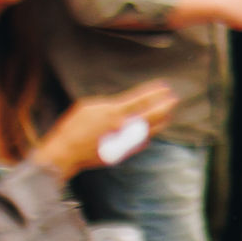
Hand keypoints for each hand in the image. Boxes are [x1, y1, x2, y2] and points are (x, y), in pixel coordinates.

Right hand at [35, 81, 179, 172]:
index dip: (154, 93)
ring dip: (160, 122)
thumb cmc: (73, 127)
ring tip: (168, 115)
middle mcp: (122, 126)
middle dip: (165, 106)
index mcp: (114, 112)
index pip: (140, 100)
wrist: (66, 153)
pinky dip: (147, 136)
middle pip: (151, 115)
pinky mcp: (121, 152)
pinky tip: (152, 132)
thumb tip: (124, 105)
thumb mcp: (89, 107)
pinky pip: (139, 143)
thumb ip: (111, 105)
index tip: (165, 87)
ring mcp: (123, 140)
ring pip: (149, 130)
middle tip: (175, 100)